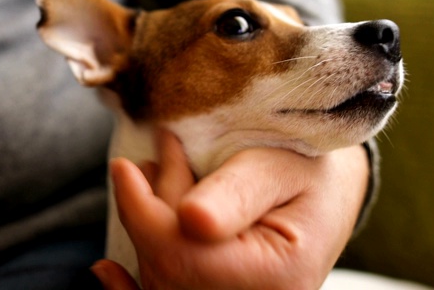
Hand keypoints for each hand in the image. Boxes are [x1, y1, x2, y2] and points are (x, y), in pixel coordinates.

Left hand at [92, 131, 368, 289]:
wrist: (328, 190)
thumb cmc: (308, 168)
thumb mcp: (279, 165)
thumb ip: (238, 193)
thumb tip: (189, 221)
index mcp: (276, 274)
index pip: (182, 253)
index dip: (142, 211)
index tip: (122, 167)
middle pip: (168, 266)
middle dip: (148, 210)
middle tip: (156, 156)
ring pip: (163, 278)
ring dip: (147, 229)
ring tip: (152, 178)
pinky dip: (132, 289)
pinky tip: (105, 275)